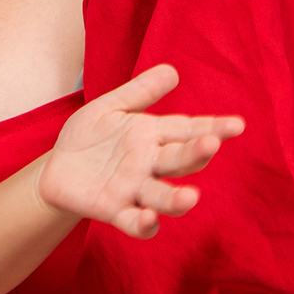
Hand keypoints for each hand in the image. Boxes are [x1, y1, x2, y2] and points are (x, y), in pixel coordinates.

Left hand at [40, 64, 244, 237]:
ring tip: (191, 197)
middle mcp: (150, 164)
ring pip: (163, 197)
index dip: (213, 127)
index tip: (237, 125)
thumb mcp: (111, 108)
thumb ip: (140, 92)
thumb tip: (173, 70)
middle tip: (211, 143)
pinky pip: (135, 222)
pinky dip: (144, 224)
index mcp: (152, 136)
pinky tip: (147, 217)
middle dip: (196, 153)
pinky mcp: (115, 210)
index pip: (187, 130)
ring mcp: (134, 190)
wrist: (56, 168)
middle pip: (179, 160)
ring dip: (178, 200)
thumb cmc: (90, 136)